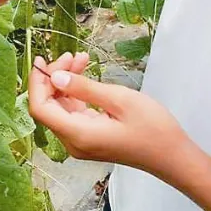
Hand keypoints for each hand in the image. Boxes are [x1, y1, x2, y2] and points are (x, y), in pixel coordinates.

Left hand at [28, 52, 190, 177]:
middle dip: (54, 77)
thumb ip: (84, 88)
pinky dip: (76, 93)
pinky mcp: (91, 137)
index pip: (41, 108)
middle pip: (49, 107)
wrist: (173, 156)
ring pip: (61, 107)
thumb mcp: (119, 100)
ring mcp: (82, 141)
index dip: (37, 83)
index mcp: (78, 134)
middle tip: (72, 55)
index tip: (42, 60)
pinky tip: (85, 74)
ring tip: (82, 58)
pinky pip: (74, 112)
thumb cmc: (153, 129)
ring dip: (66, 82)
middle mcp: (74, 142)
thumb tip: (55, 77)